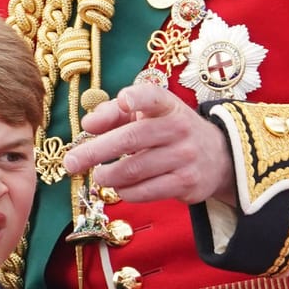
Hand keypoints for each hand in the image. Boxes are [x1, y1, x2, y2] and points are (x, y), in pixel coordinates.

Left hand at [61, 83, 233, 204]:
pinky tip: (120, 187)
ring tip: (99, 176)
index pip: (154, 97)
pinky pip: (144, 192)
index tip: (124, 100)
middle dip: (94, 152)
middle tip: (71, 162)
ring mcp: (185, 157)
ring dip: (107, 176)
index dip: (138, 98)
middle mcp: (179, 128)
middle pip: (130, 139)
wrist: (217, 156)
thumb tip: (88, 125)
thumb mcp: (147, 115)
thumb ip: (114, 114)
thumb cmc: (167, 131)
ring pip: (133, 170)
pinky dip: (124, 191)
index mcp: (167, 106)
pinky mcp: (186, 183)